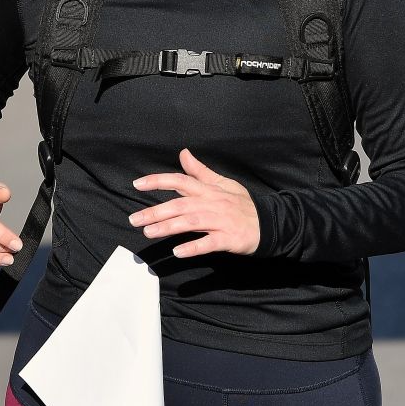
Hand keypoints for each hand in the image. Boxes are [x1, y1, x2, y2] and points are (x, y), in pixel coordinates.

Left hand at [130, 149, 259, 257]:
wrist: (270, 222)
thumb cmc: (242, 204)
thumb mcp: (222, 183)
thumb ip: (200, 171)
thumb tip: (183, 153)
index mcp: (209, 190)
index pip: (180, 181)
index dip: (158, 181)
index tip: (137, 185)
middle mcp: (212, 203)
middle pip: (181, 204)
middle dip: (155, 211)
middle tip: (134, 219)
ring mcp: (221, 221)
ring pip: (191, 222)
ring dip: (169, 227)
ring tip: (149, 232)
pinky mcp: (229, 239)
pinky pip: (209, 243)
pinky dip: (194, 247)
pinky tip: (178, 252)